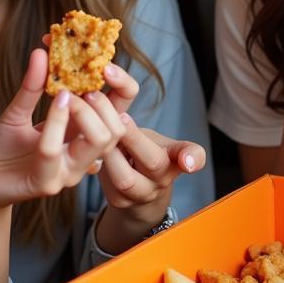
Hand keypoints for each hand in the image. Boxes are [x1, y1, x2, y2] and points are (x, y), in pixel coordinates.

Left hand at [0, 50, 131, 215]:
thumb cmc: (3, 147)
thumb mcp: (20, 109)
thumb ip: (34, 84)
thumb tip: (42, 51)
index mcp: (83, 133)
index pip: (121, 110)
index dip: (123, 85)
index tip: (105, 64)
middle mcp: (83, 155)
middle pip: (118, 128)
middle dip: (103, 101)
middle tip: (79, 87)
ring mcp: (69, 171)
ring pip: (98, 139)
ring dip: (82, 110)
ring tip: (61, 95)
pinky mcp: (47, 182)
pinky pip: (55, 149)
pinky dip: (54, 121)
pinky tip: (50, 105)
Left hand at [94, 121, 204, 252]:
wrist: (135, 185)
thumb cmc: (143, 150)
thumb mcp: (148, 133)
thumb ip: (141, 115)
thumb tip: (115, 80)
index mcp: (176, 155)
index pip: (193, 154)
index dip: (193, 158)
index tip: (187, 163)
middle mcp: (164, 177)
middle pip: (154, 162)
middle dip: (135, 139)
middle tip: (120, 117)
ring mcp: (143, 193)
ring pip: (126, 178)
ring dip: (111, 155)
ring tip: (98, 134)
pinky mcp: (120, 202)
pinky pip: (108, 186)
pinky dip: (98, 166)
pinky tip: (90, 150)